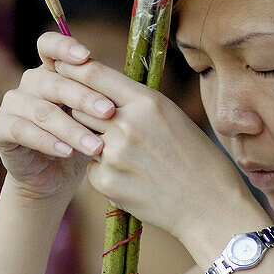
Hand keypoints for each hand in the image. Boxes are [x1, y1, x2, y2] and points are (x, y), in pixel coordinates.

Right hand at [0, 33, 114, 202]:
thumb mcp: (95, 117)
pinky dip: (47, 142)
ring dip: (71, 129)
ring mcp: (12, 103)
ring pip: (42, 111)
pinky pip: (23, 131)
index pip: (50, 46)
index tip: (87, 56)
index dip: (65, 47)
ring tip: (96, 146)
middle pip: (54, 82)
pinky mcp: (0, 127)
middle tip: (109, 112)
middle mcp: (30, 81)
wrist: (56, 176)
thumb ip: (102, 96)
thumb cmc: (82, 138)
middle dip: (85, 98)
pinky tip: (67, 152)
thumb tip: (126, 85)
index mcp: (52, 70)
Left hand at [48, 34, 253, 249]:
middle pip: (80, 106)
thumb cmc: (200, 160)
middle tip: (98, 123)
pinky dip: (106, 173)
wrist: (211, 206)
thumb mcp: (174, 118)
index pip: (94, 74)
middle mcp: (127, 124)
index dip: (72, 68)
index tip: (61, 67)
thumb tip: (105, 94)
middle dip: (83, 112)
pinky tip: (134, 181)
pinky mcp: (107, 183)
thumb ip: (139, 105)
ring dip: (95, 143)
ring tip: (129, 156)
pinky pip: (92, 169)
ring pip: (83, 138)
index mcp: (147, 102)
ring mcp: (115, 155)